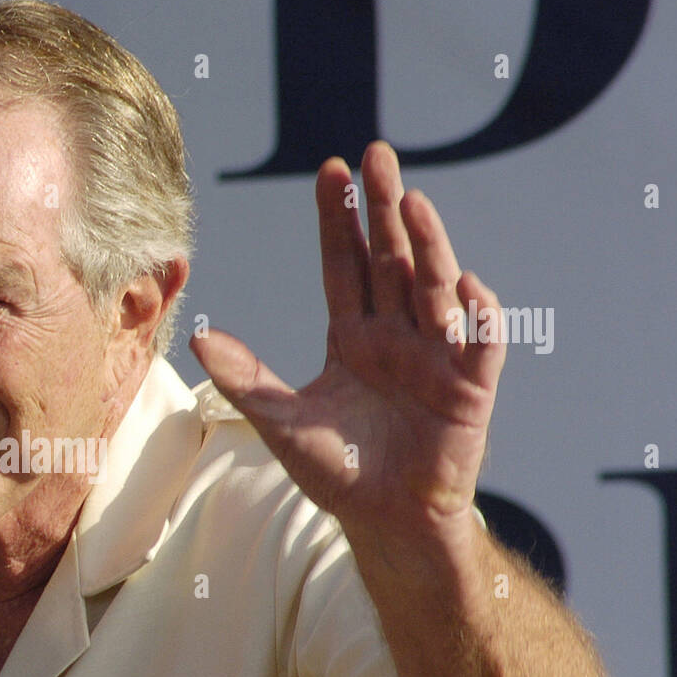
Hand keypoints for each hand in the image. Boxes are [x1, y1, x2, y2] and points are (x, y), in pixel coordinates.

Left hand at [191, 140, 505, 550]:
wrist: (386, 522)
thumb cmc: (337, 472)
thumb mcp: (281, 422)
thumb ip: (245, 379)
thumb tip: (196, 337)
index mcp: (353, 337)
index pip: (345, 266)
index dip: (339, 221)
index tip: (331, 171)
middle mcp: (396, 336)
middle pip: (390, 260)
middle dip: (383, 209)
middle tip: (377, 154)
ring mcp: (436, 356)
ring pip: (432, 288)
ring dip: (426, 244)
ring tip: (411, 201)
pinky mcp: (470, 388)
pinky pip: (480, 343)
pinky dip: (477, 315)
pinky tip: (464, 285)